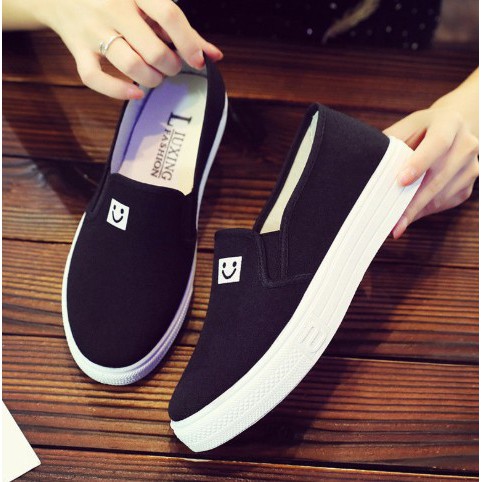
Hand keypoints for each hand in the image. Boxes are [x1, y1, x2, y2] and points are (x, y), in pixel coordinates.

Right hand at [37, 0, 222, 98]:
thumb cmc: (117, 0)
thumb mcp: (147, 4)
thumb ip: (182, 28)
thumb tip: (214, 56)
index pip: (168, 15)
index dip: (188, 43)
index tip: (198, 61)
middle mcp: (112, 8)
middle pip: (153, 49)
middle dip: (171, 66)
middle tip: (171, 66)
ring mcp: (92, 30)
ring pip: (130, 65)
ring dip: (151, 79)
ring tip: (155, 76)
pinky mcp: (77, 49)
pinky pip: (95, 78)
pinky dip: (118, 91)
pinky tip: (135, 92)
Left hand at [384, 106, 478, 238]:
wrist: (454, 128)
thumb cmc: (423, 129)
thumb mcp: (407, 127)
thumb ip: (392, 143)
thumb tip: (369, 166)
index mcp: (449, 123)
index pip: (438, 143)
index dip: (419, 163)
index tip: (401, 181)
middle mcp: (465, 144)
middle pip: (439, 177)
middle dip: (414, 201)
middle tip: (394, 220)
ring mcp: (471, 166)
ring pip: (442, 194)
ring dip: (417, 211)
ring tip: (396, 224)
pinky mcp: (468, 184)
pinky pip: (445, 203)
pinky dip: (424, 211)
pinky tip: (408, 216)